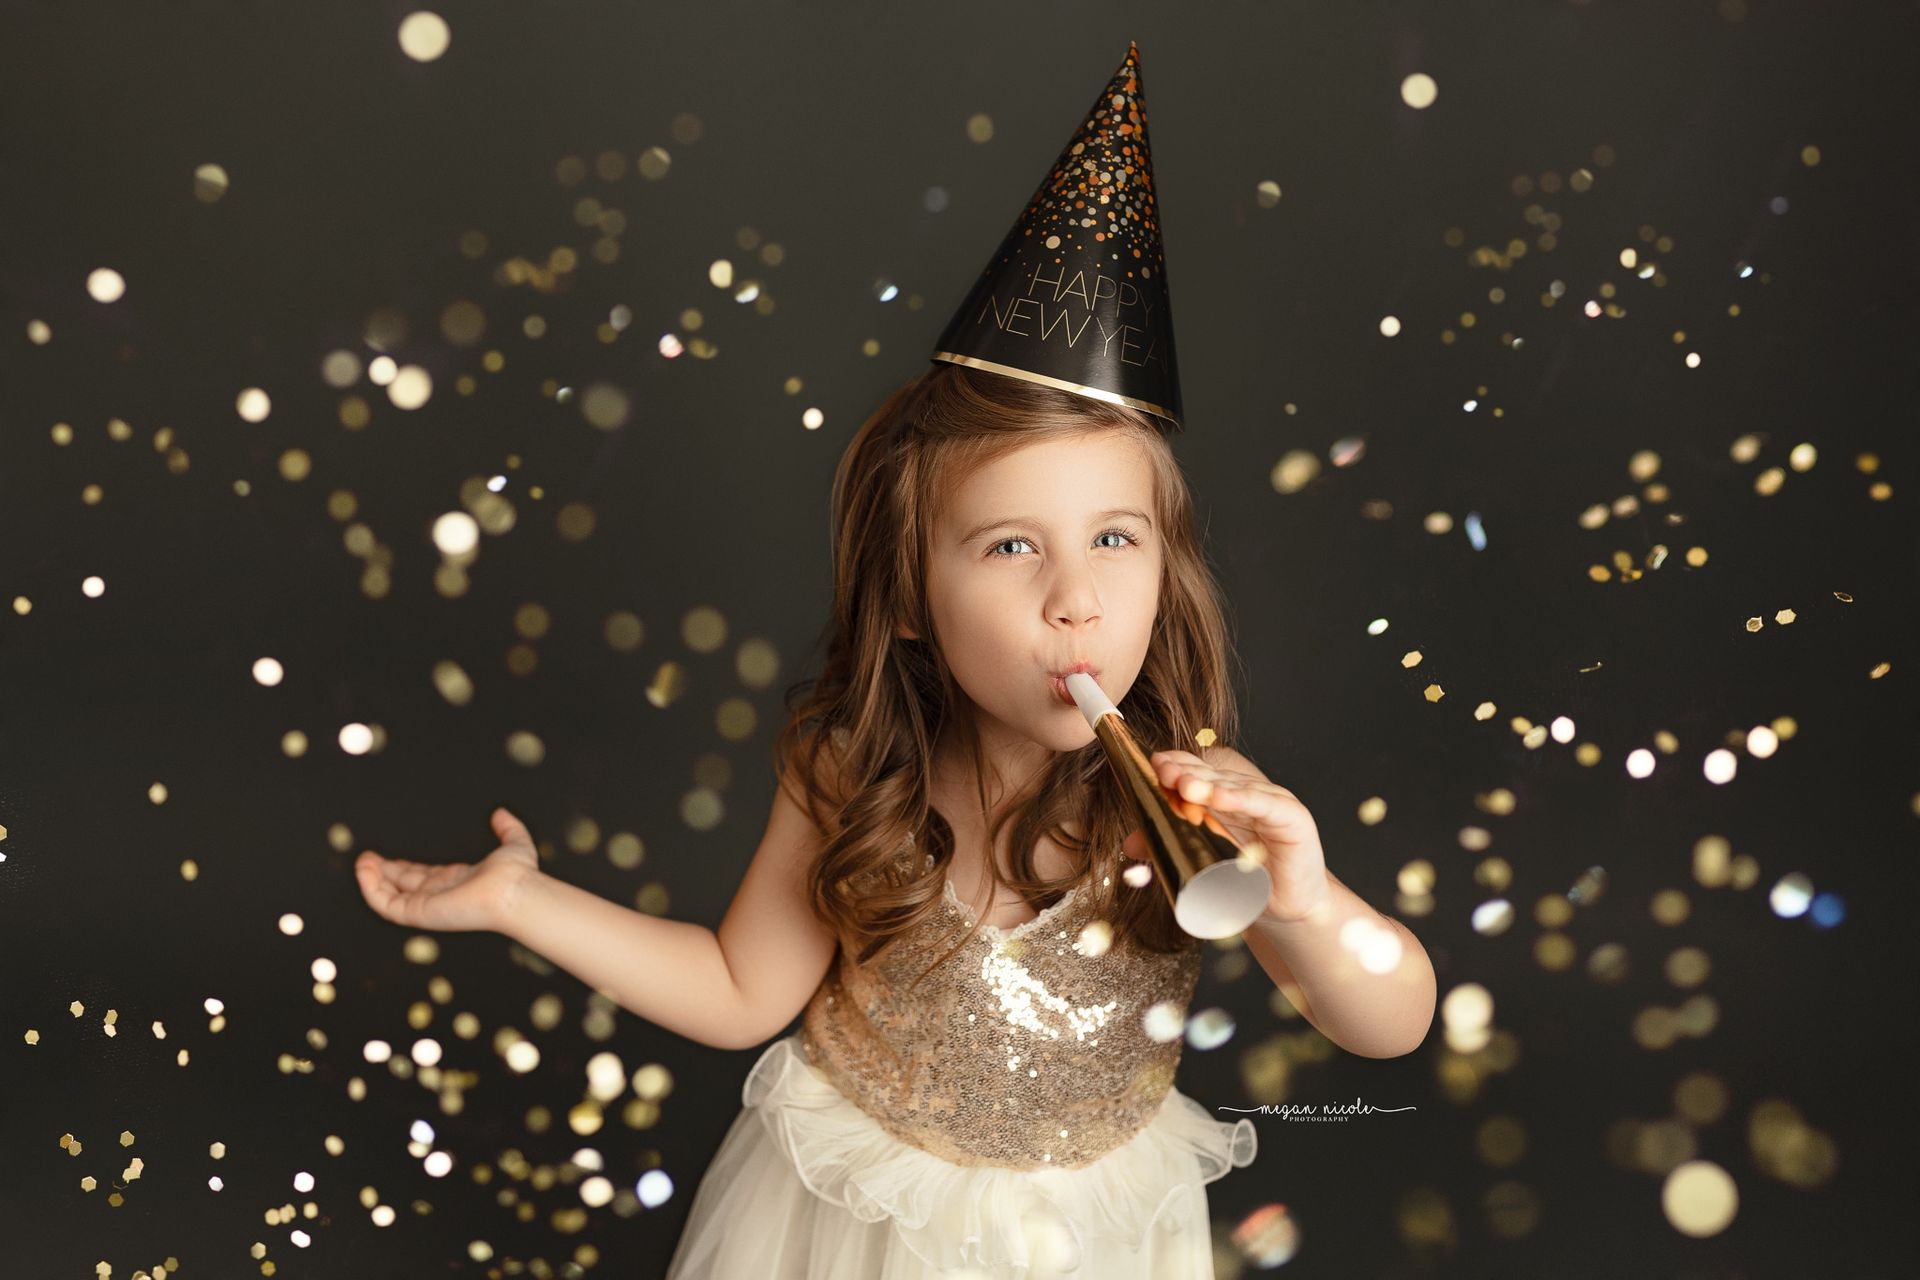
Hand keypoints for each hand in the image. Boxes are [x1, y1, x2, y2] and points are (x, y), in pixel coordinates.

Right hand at [354, 807, 539, 932]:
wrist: (514, 891)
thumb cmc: (517, 873)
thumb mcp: (513, 844)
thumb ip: (508, 828)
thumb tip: (501, 813)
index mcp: (456, 881)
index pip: (422, 877)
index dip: (401, 868)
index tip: (384, 858)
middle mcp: (440, 895)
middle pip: (403, 886)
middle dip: (382, 873)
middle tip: (365, 859)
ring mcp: (428, 906)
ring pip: (390, 897)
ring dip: (372, 880)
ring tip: (361, 862)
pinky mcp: (419, 912)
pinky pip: (386, 905)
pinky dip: (371, 890)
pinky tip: (365, 871)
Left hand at [1131, 751, 1330, 923]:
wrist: (1286, 910)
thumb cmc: (1245, 881)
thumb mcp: (1201, 862)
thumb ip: (1170, 846)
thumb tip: (1130, 845)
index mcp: (1223, 798)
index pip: (1198, 772)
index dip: (1176, 766)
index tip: (1153, 767)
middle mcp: (1246, 793)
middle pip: (1213, 776)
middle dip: (1186, 774)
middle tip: (1164, 774)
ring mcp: (1270, 802)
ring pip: (1235, 787)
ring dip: (1209, 785)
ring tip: (1185, 786)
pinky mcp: (1292, 818)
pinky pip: (1265, 805)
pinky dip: (1243, 799)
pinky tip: (1222, 797)